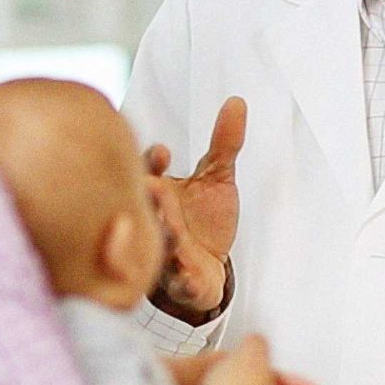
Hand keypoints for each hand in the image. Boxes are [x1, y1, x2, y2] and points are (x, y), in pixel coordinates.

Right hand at [144, 96, 245, 316]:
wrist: (212, 269)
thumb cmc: (204, 220)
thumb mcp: (218, 179)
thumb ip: (224, 144)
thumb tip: (237, 101)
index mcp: (159, 192)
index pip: (147, 172)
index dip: (151, 162)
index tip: (162, 153)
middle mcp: (155, 221)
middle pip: (147, 208)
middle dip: (150, 199)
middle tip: (154, 189)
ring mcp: (165, 252)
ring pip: (159, 245)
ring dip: (163, 237)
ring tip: (170, 229)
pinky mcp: (180, 282)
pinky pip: (178, 283)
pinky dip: (182, 280)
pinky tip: (189, 276)